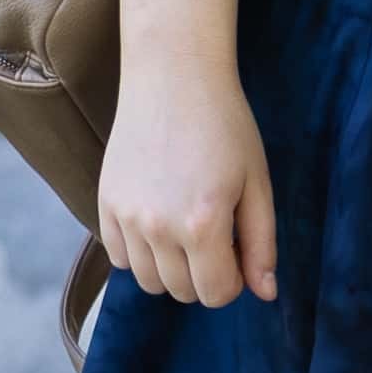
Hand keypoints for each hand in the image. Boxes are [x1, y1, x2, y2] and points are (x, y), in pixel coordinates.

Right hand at [92, 59, 275, 307]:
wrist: (174, 78)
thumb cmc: (225, 126)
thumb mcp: (257, 183)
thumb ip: (262, 244)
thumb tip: (265, 294)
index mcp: (203, 225)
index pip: (216, 294)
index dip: (234, 282)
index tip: (238, 253)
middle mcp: (159, 228)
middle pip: (181, 292)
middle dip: (205, 275)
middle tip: (216, 237)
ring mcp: (127, 217)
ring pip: (148, 282)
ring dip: (171, 269)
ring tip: (186, 231)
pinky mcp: (105, 204)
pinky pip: (118, 258)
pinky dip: (139, 254)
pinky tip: (158, 223)